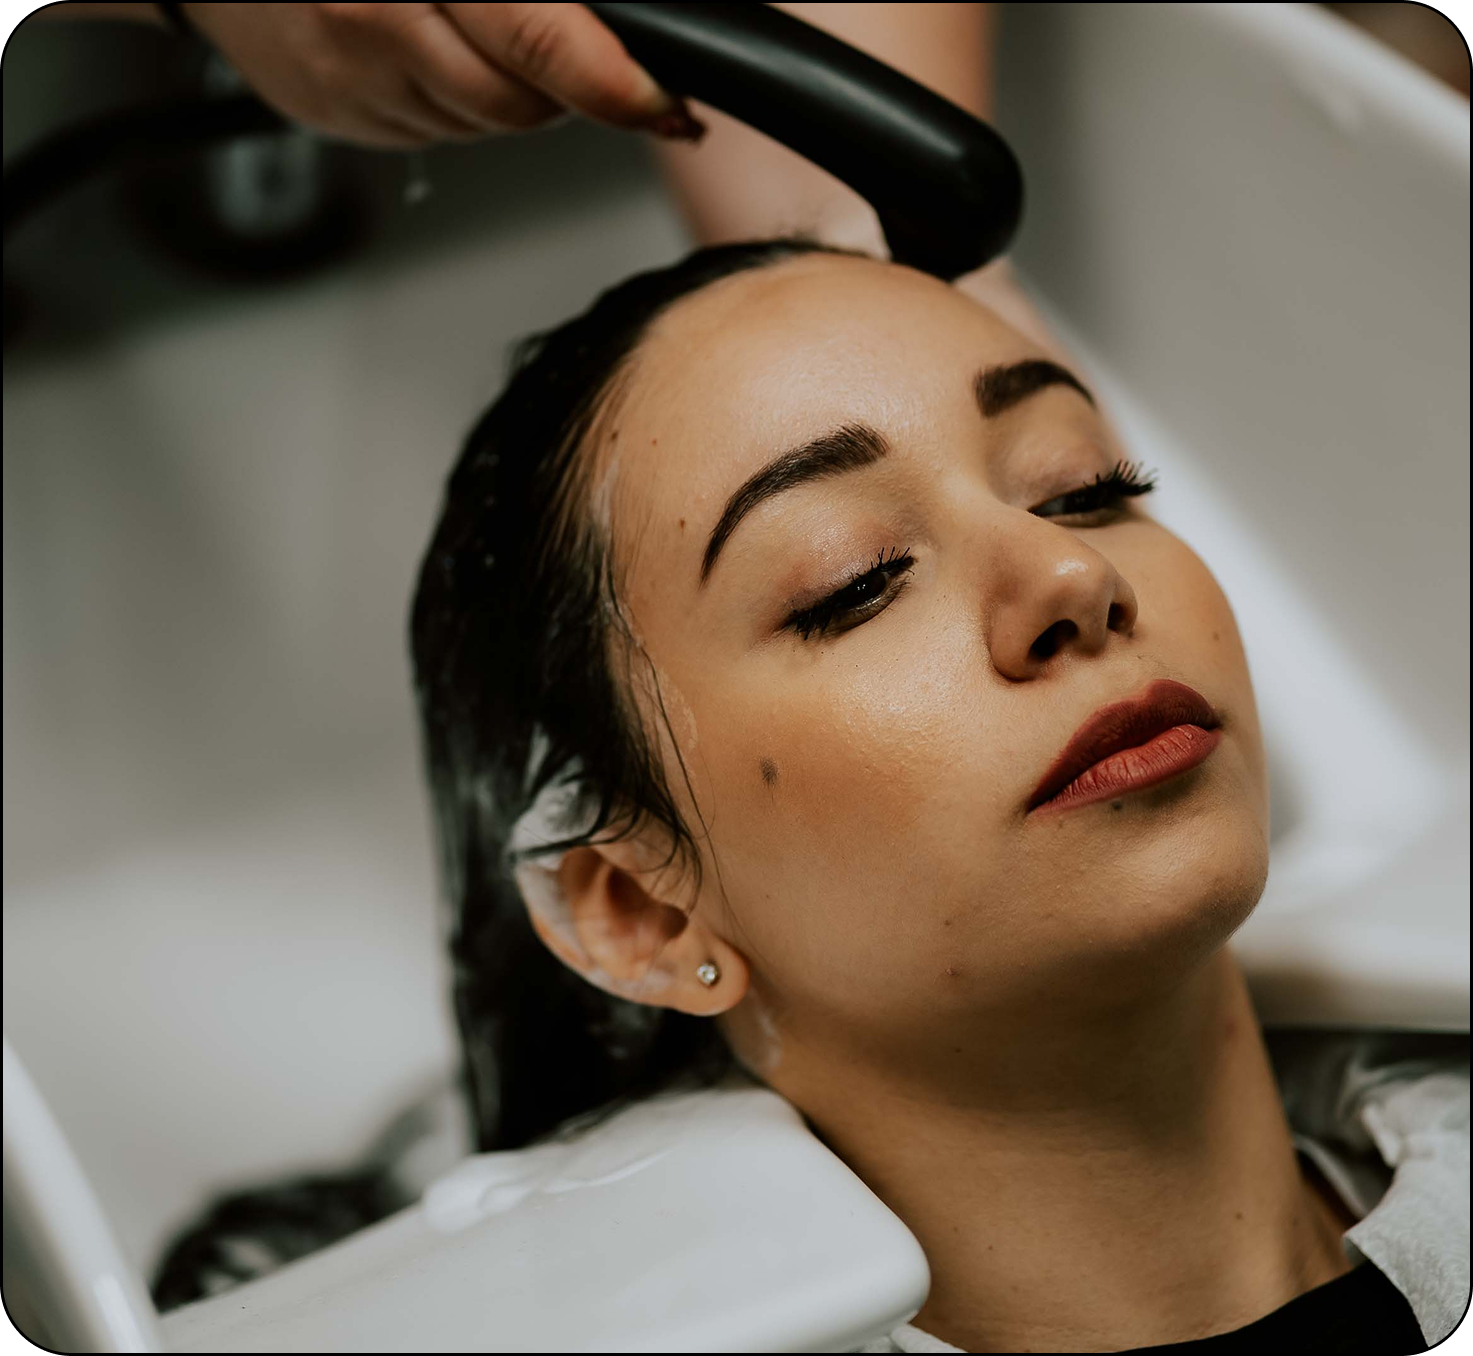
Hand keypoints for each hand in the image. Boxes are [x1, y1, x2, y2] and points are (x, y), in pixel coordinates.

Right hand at [179, 2, 706, 148]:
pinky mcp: (335, 116)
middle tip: (572, 48)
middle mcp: (377, 20)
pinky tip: (420, 44)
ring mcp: (351, 80)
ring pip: (487, 124)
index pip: (545, 40)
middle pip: (525, 102)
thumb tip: (604, 32)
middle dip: (565, 85)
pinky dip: (451, 97)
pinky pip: (435, 132)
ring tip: (472, 25)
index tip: (669, 107)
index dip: (620, 85)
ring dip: (508, 90)